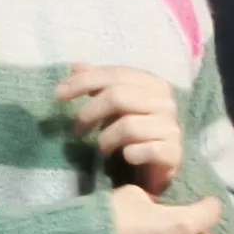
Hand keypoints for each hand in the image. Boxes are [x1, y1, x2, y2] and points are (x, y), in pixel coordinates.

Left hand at [60, 64, 184, 193]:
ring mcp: (172, 127)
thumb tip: (75, 66)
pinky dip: (130, 154)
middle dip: (89, 113)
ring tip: (102, 149)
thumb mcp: (116, 106)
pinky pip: (145, 150)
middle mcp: (166, 102)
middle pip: (118, 97)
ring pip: (128, 126)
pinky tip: (127, 158)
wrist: (161, 167)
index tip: (58, 95)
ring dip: (106, 139)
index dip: (83, 82)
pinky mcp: (174, 153)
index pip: (115, 74)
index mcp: (154, 84)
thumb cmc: (135, 133)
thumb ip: (99, 85)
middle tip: (77, 130)